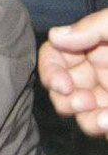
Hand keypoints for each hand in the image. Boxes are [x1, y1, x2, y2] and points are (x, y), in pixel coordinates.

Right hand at [40, 8, 107, 136]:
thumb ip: (91, 27)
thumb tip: (54, 35)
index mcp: (96, 45)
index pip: (55, 56)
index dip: (51, 71)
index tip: (62, 85)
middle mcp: (98, 71)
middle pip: (60, 87)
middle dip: (65, 98)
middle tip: (86, 102)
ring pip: (78, 112)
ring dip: (84, 118)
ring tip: (103, 119)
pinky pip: (99, 125)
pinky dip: (100, 127)